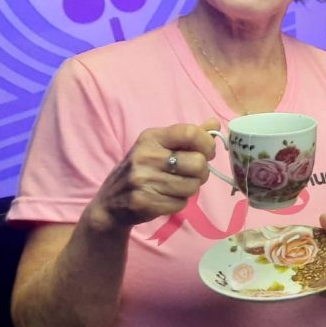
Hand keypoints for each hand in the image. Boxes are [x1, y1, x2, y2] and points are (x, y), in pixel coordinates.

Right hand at [84, 118, 219, 230]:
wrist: (110, 202)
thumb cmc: (142, 170)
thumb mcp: (160, 147)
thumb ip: (188, 136)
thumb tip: (215, 123)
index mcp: (151, 137)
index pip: (190, 133)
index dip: (207, 144)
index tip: (207, 152)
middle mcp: (145, 156)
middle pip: (198, 163)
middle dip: (201, 172)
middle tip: (192, 174)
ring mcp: (143, 180)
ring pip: (192, 186)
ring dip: (190, 189)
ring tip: (177, 186)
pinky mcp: (144, 202)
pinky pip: (180, 203)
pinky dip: (178, 203)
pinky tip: (165, 198)